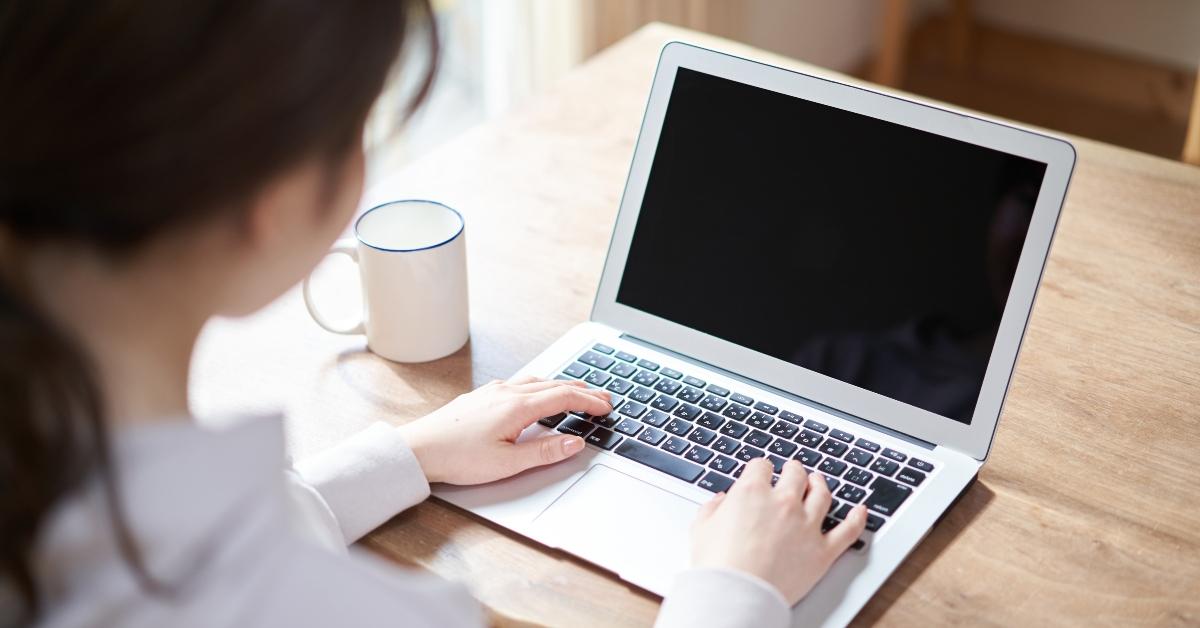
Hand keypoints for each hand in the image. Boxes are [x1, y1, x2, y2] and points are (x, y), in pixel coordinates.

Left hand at [398, 376, 611, 484]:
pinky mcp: (481, 396)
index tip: (607, 406)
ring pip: (536, 381)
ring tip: (576, 393)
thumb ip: (545, 451)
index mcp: (517, 407)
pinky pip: (519, 383)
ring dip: (561, 385)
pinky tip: (537, 394)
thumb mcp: (507, 463)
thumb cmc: (457, 457)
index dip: (590, 401)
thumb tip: (574, 442)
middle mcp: (506, 392)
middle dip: (581, 390)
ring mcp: (492, 391)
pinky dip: (540, 386)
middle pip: (554, 384)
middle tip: (602, 398)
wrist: (418, 450)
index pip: (564, 396)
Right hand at [689, 458, 867, 604]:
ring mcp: (806, 525)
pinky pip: (848, 530)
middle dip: (793, 470)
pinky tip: (860, 510)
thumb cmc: (717, 565)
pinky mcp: (823, 551)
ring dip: (820, 483)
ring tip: (818, 481)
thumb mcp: (701, 529)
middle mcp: (783, 503)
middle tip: (792, 471)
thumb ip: (712, 509)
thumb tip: (720, 501)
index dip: (760, 469)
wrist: (737, 595)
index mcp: (752, 493)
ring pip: (822, 494)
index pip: (761, 467)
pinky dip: (857, 518)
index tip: (760, 474)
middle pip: (796, 474)